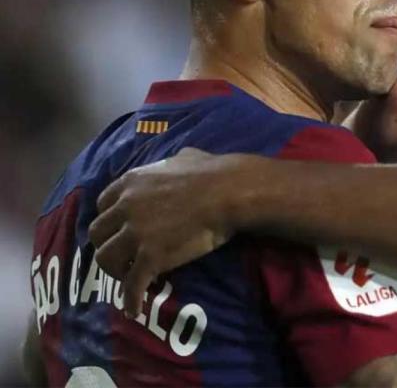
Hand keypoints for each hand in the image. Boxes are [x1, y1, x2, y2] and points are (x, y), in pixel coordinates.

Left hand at [88, 148, 250, 316]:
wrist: (228, 193)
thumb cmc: (213, 172)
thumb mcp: (185, 158)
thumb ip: (172, 162)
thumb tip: (183, 159)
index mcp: (131, 183)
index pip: (103, 204)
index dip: (110, 219)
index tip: (119, 229)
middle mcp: (126, 207)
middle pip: (97, 232)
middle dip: (106, 245)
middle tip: (121, 255)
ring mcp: (136, 234)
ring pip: (106, 259)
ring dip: (114, 270)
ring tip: (127, 278)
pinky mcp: (150, 257)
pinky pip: (132, 284)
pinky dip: (130, 298)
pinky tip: (134, 308)